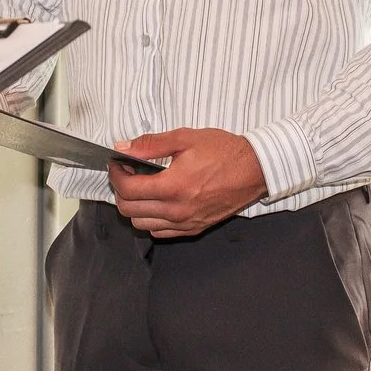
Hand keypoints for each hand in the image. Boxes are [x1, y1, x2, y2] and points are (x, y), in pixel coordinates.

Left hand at [108, 127, 266, 237]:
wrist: (254, 170)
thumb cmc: (224, 152)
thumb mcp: (186, 138)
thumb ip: (151, 144)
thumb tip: (124, 148)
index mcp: (173, 187)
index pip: (128, 190)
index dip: (116, 175)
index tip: (117, 164)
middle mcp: (177, 210)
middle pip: (129, 210)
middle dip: (121, 190)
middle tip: (127, 173)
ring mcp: (185, 223)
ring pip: (141, 224)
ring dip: (134, 206)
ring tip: (141, 187)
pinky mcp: (193, 229)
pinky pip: (160, 231)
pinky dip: (150, 219)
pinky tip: (157, 201)